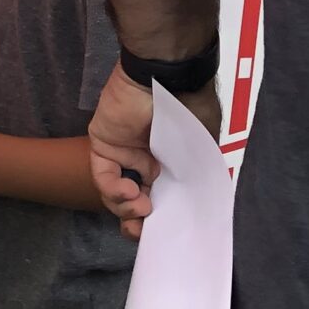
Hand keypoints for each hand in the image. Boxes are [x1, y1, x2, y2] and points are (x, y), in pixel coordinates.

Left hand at [85, 65, 222, 237]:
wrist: (166, 76)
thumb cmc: (189, 104)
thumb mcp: (203, 141)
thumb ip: (200, 169)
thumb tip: (205, 198)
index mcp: (165, 156)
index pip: (157, 192)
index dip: (158, 215)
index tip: (163, 231)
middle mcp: (142, 156)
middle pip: (133, 199)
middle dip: (137, 221)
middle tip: (145, 232)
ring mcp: (122, 150)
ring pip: (116, 194)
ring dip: (127, 208)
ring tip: (143, 206)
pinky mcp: (103, 144)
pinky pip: (103, 177)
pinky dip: (115, 191)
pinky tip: (131, 191)